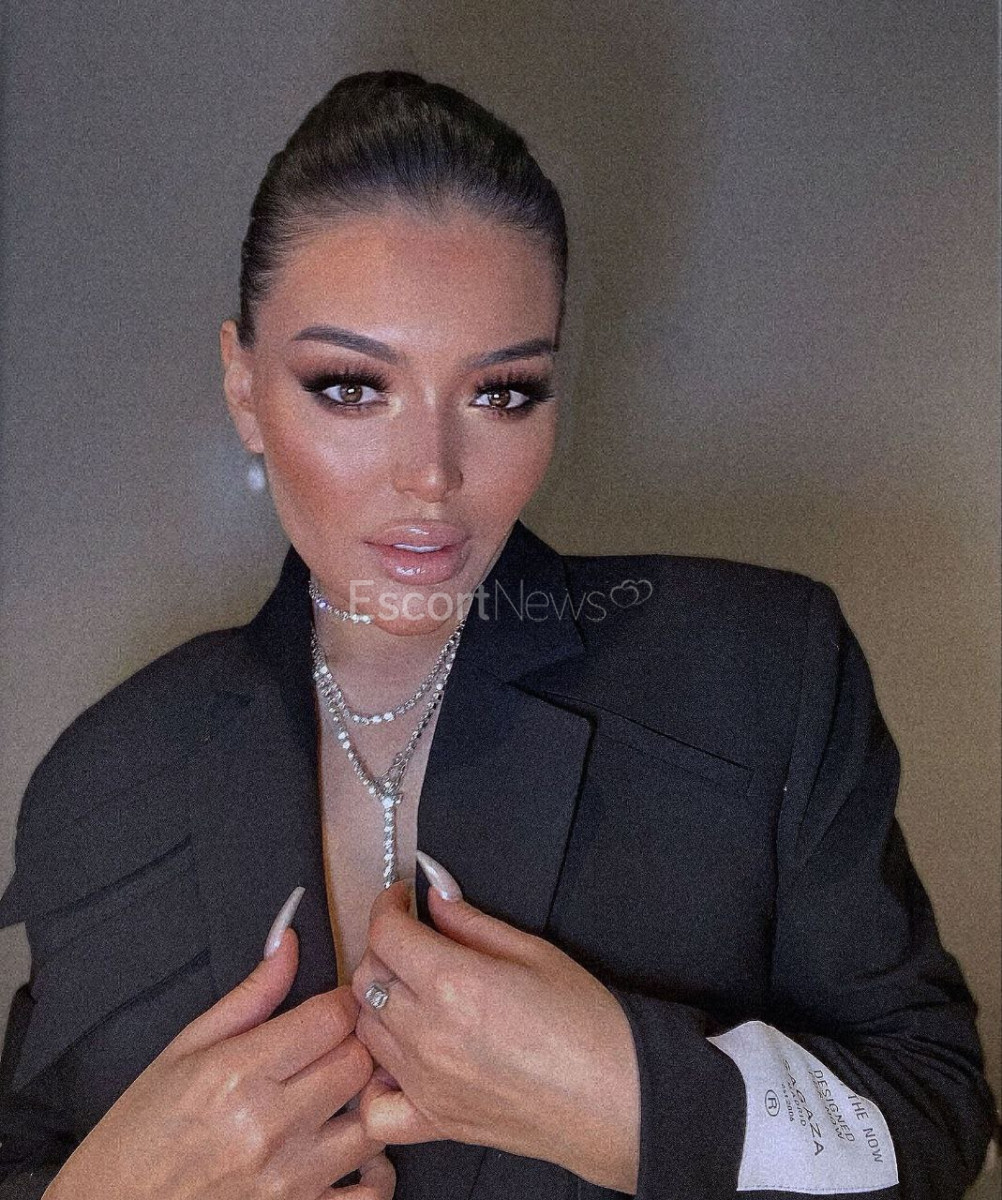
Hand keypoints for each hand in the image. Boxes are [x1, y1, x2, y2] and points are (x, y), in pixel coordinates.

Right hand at [43, 910, 393, 1199]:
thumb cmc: (140, 1132)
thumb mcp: (184, 1049)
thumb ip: (250, 994)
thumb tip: (289, 939)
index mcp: (238, 1072)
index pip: (333, 1017)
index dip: (342, 1003)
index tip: (334, 1007)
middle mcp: (269, 1125)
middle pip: (359, 1061)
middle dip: (356, 1045)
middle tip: (338, 1047)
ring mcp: (288, 1180)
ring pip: (373, 1121)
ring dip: (364, 1104)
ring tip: (342, 1097)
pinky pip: (371, 1195)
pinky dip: (375, 1173)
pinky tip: (351, 1152)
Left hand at [351, 864, 639, 1192]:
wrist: (615, 1097)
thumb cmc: (586, 1023)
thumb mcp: (533, 950)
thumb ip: (470, 920)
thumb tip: (434, 892)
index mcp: (452, 982)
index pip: (384, 933)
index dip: (388, 905)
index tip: (402, 899)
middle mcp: (428, 1033)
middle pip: (367, 977)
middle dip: (384, 949)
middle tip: (415, 942)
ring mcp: (426, 1082)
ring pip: (366, 1030)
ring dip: (381, 1004)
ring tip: (414, 993)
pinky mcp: (434, 1121)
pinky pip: (375, 1106)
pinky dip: (377, 1080)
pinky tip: (402, 1060)